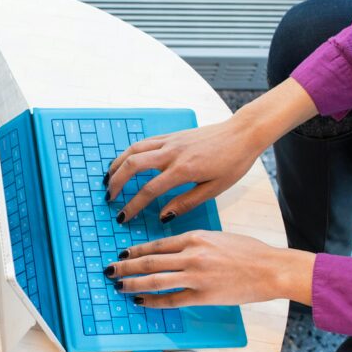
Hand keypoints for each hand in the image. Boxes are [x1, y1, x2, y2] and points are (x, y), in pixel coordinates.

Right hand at [103, 79, 318, 222]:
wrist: (243, 133)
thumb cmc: (233, 162)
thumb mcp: (214, 189)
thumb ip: (186, 202)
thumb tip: (163, 216)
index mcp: (183, 170)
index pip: (149, 190)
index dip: (133, 206)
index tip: (123, 217)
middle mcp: (172, 153)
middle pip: (132, 166)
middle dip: (116, 183)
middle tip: (109, 198)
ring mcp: (170, 141)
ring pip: (133, 150)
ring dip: (117, 164)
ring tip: (108, 179)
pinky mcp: (171, 135)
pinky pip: (143, 143)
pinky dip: (129, 153)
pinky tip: (125, 162)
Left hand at [103, 230, 314, 307]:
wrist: (270, 269)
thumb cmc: (250, 252)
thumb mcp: (218, 237)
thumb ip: (195, 242)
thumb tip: (175, 249)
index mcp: (195, 237)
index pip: (156, 244)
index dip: (136, 250)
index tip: (122, 254)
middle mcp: (191, 255)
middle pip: (149, 261)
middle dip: (125, 266)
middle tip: (109, 270)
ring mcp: (195, 276)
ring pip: (154, 280)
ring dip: (132, 283)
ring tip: (118, 286)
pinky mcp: (202, 296)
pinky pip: (170, 299)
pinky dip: (153, 301)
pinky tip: (141, 302)